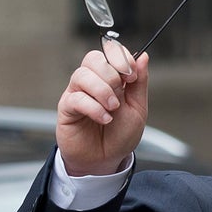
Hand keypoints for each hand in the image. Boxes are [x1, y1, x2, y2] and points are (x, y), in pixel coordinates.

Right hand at [56, 49, 148, 175]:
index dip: (121, 58)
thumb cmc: (120, 135)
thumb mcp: (138, 108)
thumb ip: (140, 83)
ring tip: (113, 109)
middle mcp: (92, 81)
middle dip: (111, 75)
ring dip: (102, 91)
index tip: (132, 76)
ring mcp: (77, 93)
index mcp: (110, 77)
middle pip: (93, 58)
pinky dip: (94, 107)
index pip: (110, 52)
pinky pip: (76, 98)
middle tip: (120, 97)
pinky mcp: (67, 108)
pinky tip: (104, 119)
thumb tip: (144, 57)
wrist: (106, 160)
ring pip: (82, 75)